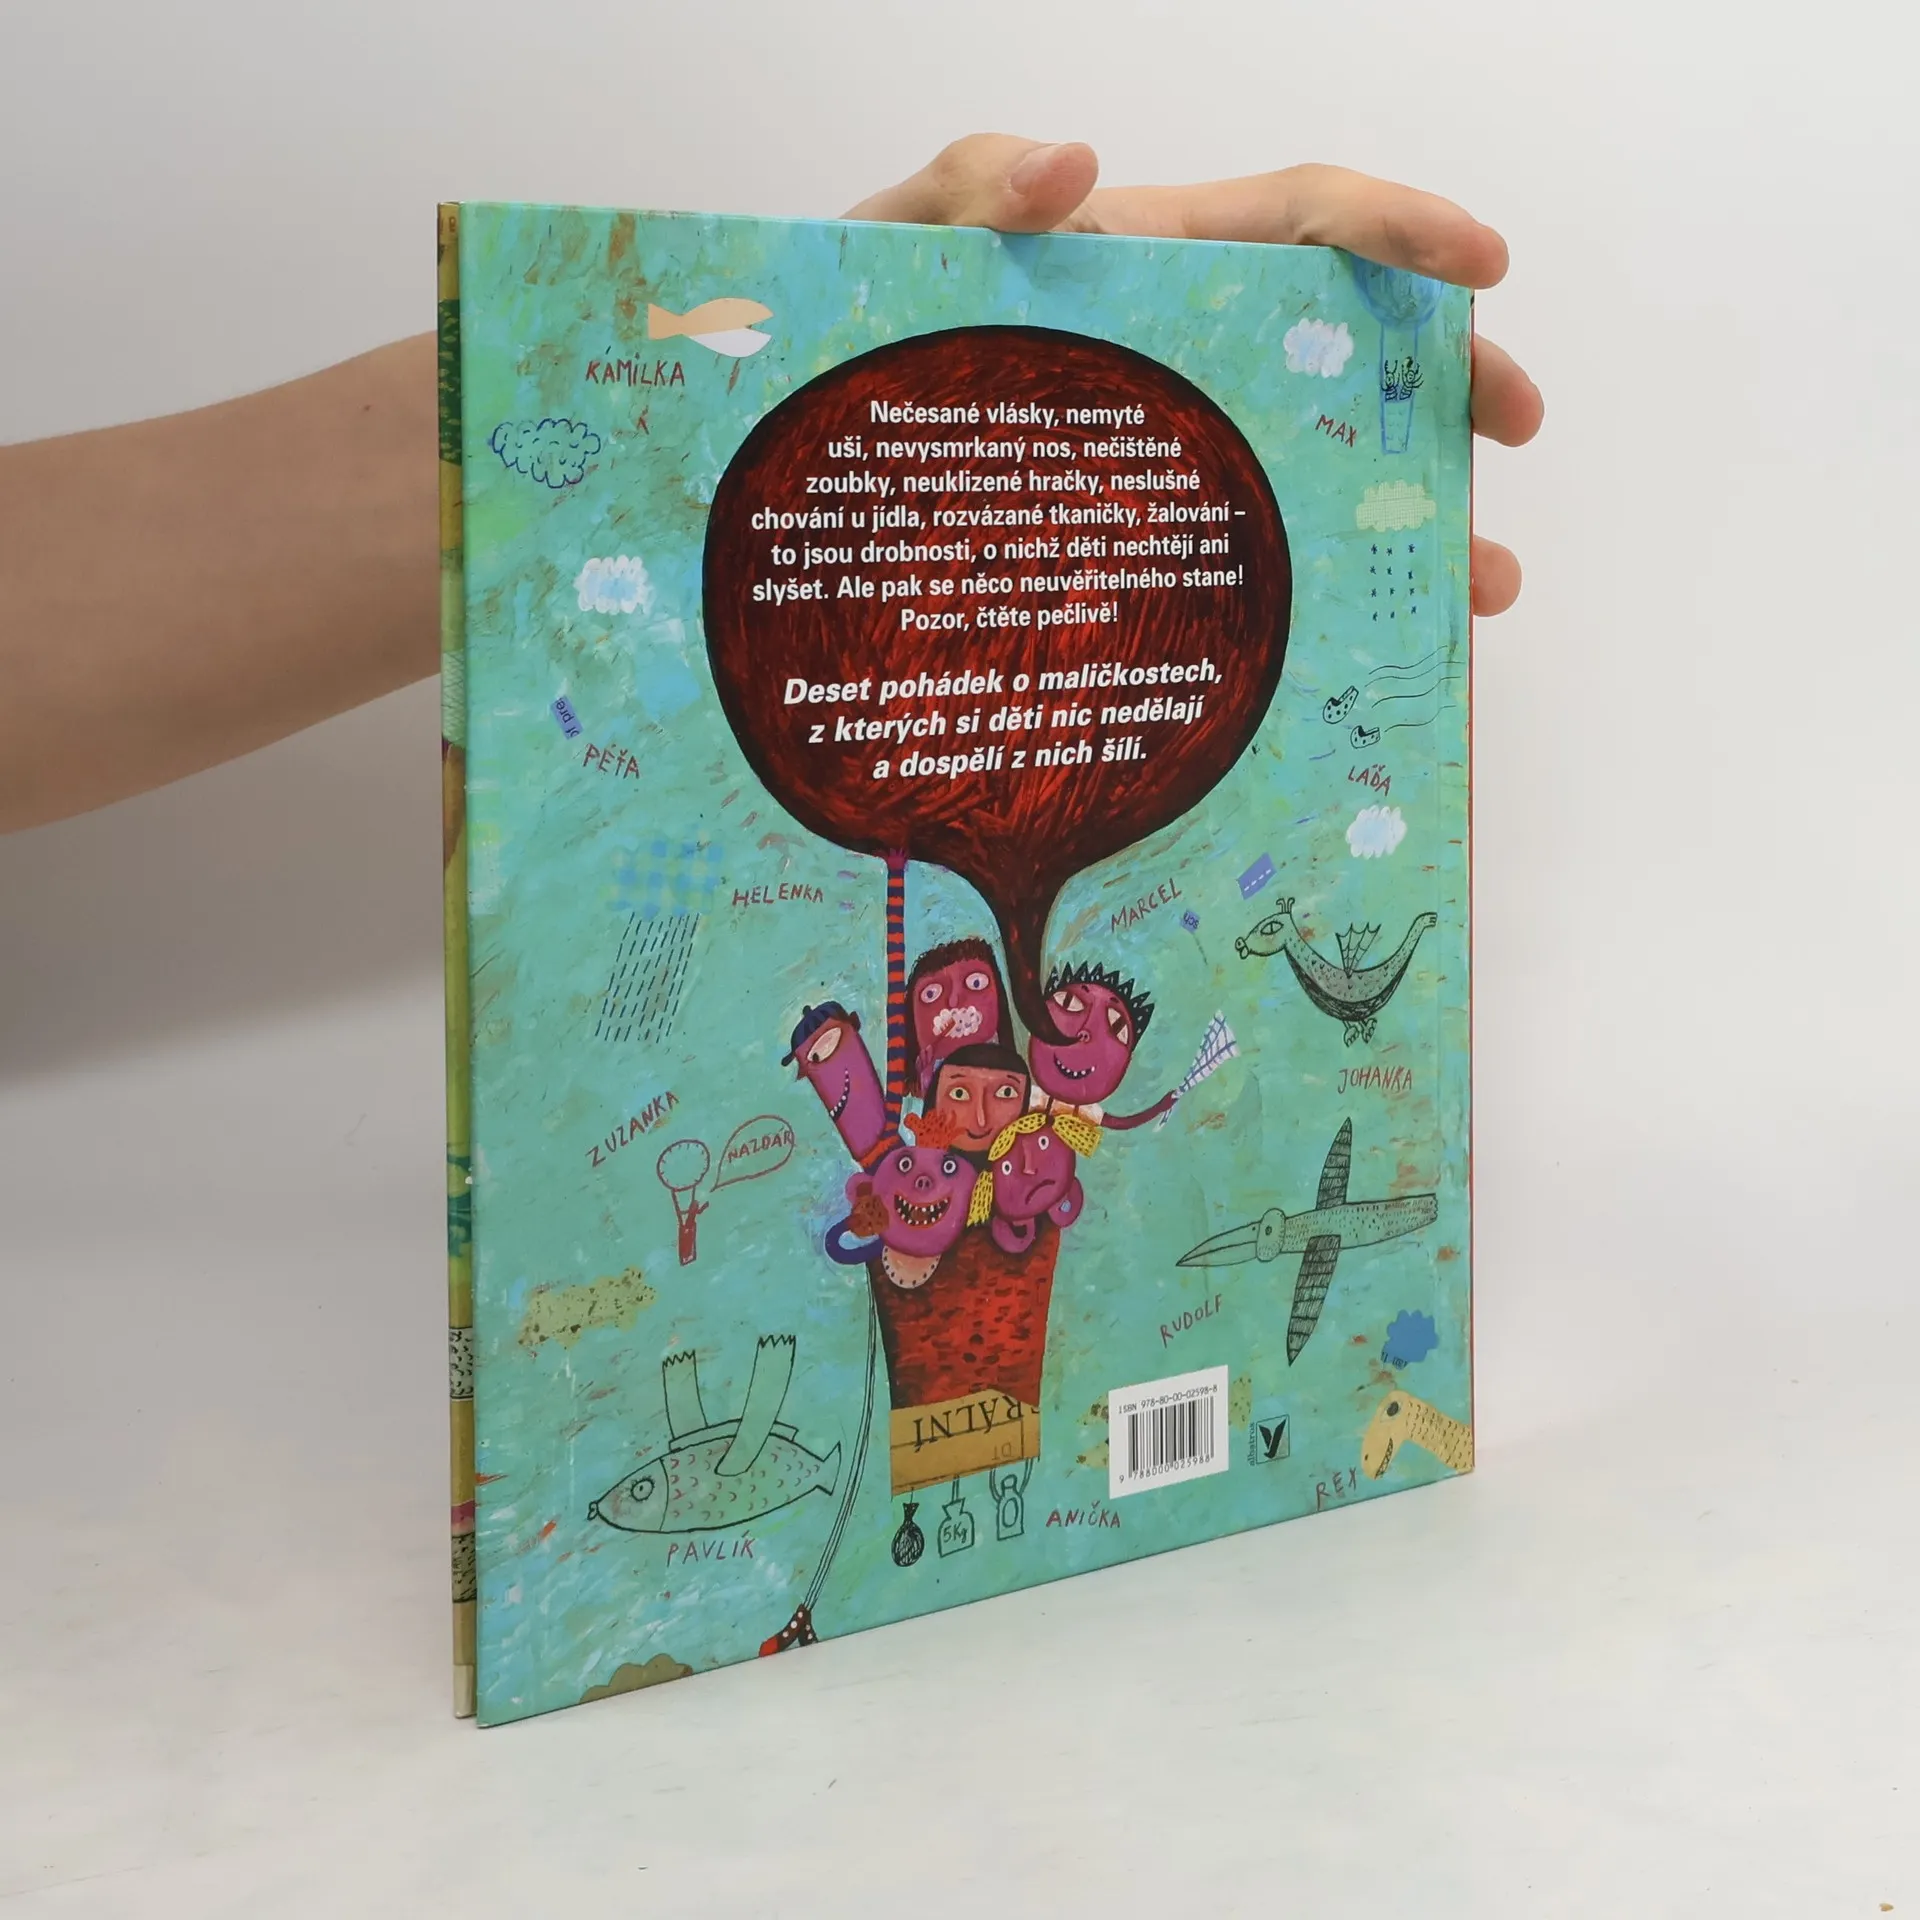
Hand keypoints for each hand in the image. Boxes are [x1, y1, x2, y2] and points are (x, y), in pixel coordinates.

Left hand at [848, 136, 1542, 615]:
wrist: (807, 450)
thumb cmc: (856, 327)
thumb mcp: (900, 241)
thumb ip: (970, 186)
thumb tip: (1072, 167)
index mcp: (1154, 265)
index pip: (1303, 221)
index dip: (1401, 227)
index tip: (1484, 263)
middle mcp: (1189, 356)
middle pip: (1352, 352)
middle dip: (1449, 382)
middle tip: (1511, 432)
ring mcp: (1176, 452)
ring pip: (1320, 472)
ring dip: (1410, 521)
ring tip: (1476, 593)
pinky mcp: (1142, 542)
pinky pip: (1250, 565)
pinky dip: (1316, 607)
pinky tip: (1359, 658)